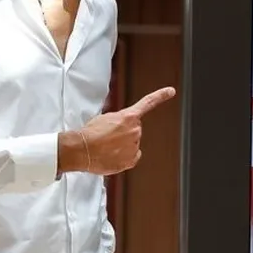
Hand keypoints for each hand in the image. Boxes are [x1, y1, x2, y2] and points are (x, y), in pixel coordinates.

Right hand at [61, 86, 176, 175]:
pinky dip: (123, 157)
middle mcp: (135, 130)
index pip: (148, 103)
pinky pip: (132, 157)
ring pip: (132, 144)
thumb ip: (118, 120)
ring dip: (122, 146)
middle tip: (108, 137)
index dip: (160, 96)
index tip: (171, 91)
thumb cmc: (89, 134)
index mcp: (129, 117)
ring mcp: (134, 146)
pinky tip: (112, 155)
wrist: (81, 150)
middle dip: (124, 133)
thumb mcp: (104, 118)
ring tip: (106, 147)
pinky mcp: (131, 160)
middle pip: (135, 130)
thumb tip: (118, 125)